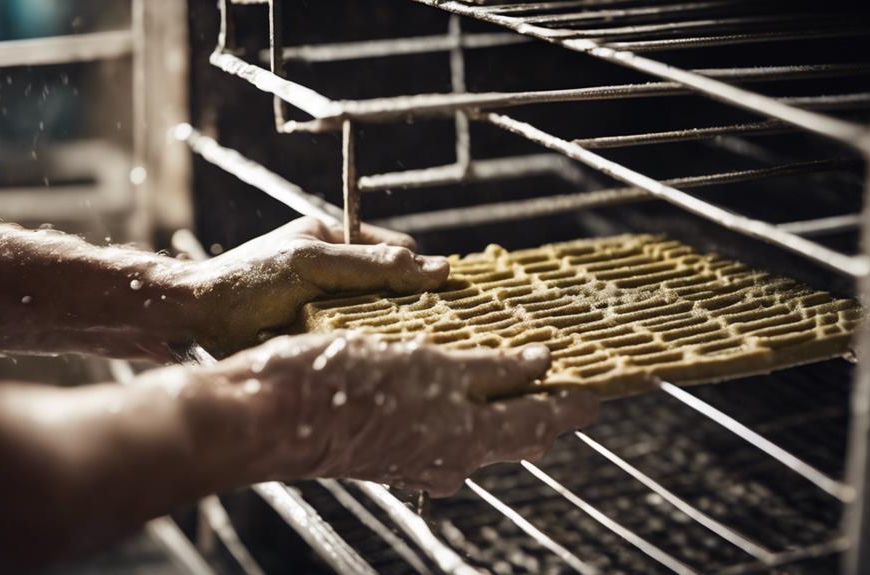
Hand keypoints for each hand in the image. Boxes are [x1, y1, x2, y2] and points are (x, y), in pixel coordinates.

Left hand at [177, 218, 449, 356]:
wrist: (191, 320)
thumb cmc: (248, 280)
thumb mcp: (314, 264)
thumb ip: (374, 265)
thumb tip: (440, 269)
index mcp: (334, 242)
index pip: (399, 252)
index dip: (417, 272)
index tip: (437, 299)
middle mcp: (334, 274)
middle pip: (392, 289)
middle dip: (402, 308)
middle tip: (417, 332)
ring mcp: (326, 309)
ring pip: (377, 321)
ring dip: (381, 335)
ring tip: (387, 350)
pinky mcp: (315, 340)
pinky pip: (355, 344)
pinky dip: (361, 352)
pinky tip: (364, 363)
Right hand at [180, 332, 599, 496]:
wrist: (269, 416)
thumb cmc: (345, 388)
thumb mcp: (429, 367)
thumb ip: (490, 369)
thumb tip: (540, 365)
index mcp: (466, 438)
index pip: (540, 421)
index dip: (572, 403)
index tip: (600, 391)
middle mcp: (449, 456)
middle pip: (515, 433)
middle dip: (546, 407)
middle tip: (571, 382)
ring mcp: (419, 453)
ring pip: (482, 431)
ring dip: (507, 403)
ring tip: (525, 376)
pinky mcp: (391, 444)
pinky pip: (447, 425)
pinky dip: (467, 404)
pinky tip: (461, 384)